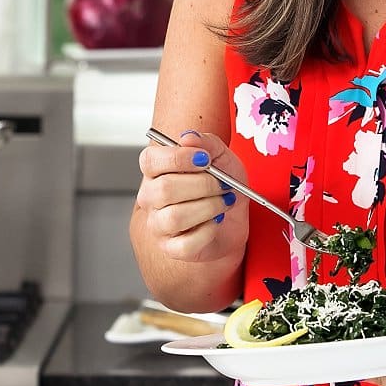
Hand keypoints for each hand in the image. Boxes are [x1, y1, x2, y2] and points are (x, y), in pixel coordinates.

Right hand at [136, 130, 249, 264]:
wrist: (235, 218)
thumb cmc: (221, 186)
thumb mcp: (222, 157)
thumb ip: (207, 143)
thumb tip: (188, 138)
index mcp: (157, 171)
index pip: (150, 161)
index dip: (177, 158)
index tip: (204, 159)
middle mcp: (151, 198)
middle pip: (165, 189)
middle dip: (203, 185)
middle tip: (223, 184)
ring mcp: (159, 224)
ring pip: (175, 217)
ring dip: (209, 207)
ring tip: (224, 202)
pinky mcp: (172, 248)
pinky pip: (186, 243)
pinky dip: (209, 230)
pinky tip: (216, 221)